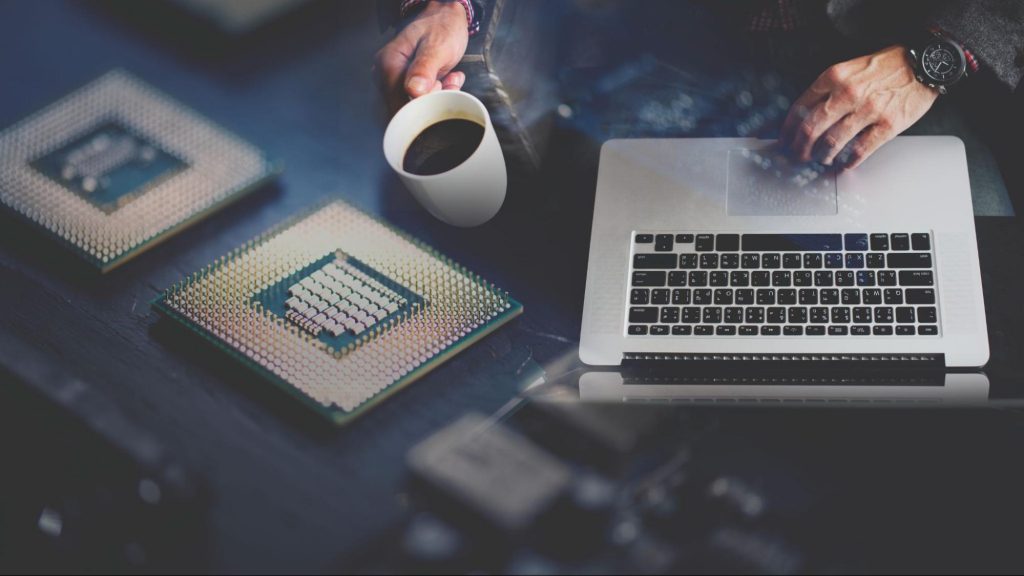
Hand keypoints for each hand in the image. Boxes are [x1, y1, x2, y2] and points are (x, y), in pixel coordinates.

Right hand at [375, 0, 469, 113]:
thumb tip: (414, 91)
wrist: (446, 17)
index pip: (396, 102)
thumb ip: (425, 68)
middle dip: (430, 103)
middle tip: (447, 83)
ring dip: (436, 99)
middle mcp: (385, 74)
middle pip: (403, 108)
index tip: (438, 93)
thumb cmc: (441, 27)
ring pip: (412, 107)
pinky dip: (436, 96)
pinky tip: (445, 81)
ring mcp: (394, 81)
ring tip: (448, 80)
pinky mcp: (404, 85)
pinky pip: (417, 102)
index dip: (420, 106)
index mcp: (389, 63)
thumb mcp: (437, 45)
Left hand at [780, 45, 938, 169]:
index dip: (788, 129)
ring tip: (821, 159)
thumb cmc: (887, 67)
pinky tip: (844, 164)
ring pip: (832, 143)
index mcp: (834, 77)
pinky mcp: (887, 125)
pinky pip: (860, 150)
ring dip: (822, 156)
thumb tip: (805, 117)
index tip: (785, 140)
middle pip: (811, 129)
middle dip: (799, 148)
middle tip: (799, 156)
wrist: (925, 64)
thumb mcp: (850, 69)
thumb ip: (828, 90)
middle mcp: (847, 93)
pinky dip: (848, 161)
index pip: (799, 108)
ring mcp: (868, 110)